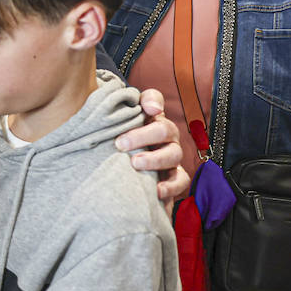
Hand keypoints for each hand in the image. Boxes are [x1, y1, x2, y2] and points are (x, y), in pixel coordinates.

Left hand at [117, 88, 190, 203]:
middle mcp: (164, 133)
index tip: (147, 109)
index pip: (153, 99)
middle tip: (120, 144)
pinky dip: (170, 186)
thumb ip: (109, 117)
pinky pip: (181, 180)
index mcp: (148, 118)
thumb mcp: (109, 132)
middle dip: (143, 136)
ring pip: (173, 153)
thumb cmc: (115, 148)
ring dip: (155, 159)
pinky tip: (156, 190)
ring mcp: (171, 154)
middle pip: (164, 128)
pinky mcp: (175, 177)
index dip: (152, 101)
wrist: (122, 179)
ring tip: (135, 164)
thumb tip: (114, 110)